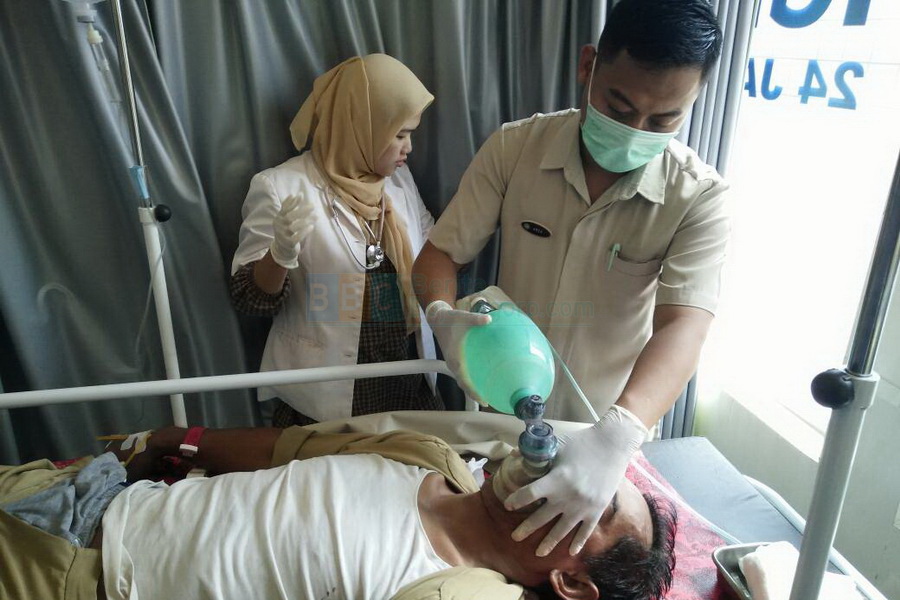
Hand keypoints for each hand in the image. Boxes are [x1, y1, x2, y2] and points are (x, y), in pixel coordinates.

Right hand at [270, 195, 316, 268]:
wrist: (282, 248)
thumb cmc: (286, 230)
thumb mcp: (284, 218)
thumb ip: (289, 207)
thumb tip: (295, 194)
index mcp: (278, 218)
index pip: (285, 209)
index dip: (293, 202)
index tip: (301, 195)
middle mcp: (279, 226)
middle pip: (290, 217)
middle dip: (302, 211)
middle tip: (313, 206)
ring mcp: (283, 235)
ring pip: (293, 227)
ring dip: (305, 221)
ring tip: (315, 216)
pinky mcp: (289, 243)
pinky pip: (296, 237)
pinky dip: (304, 232)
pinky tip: (312, 226)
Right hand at [425, 300, 490, 402]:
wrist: (438, 318)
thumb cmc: (451, 319)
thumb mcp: (463, 317)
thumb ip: (476, 319)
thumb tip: (489, 319)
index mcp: (455, 359)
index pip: (464, 381)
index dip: (473, 392)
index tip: (484, 400)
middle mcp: (454, 364)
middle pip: (464, 385)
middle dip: (475, 394)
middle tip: (488, 401)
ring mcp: (454, 363)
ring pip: (463, 380)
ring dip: (473, 387)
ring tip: (487, 392)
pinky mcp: (456, 359)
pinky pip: (464, 373)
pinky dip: (472, 378)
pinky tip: (483, 375)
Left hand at [505, 405, 647, 555]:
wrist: (613, 445)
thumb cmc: (583, 442)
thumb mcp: (558, 446)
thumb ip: (539, 456)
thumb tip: (514, 453)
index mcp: (557, 478)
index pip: (530, 494)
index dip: (517, 500)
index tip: (508, 505)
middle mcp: (568, 496)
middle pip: (542, 517)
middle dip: (526, 528)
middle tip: (514, 537)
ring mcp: (583, 506)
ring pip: (562, 530)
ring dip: (549, 543)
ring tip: (538, 553)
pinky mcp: (597, 510)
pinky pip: (585, 531)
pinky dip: (578, 543)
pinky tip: (571, 553)